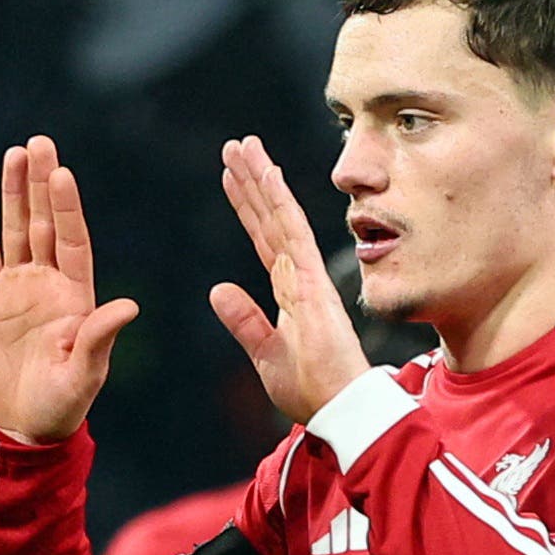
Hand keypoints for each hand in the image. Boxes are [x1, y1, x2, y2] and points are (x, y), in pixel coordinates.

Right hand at [0, 137, 140, 440]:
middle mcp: (46, 281)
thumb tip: (128, 307)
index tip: (63, 174)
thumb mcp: (85, 373)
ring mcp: (15, 286)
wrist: (23, 422)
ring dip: (14, 193)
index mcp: (76, 294)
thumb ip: (99, 338)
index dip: (66, 208)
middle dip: (41, 183)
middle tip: (39, 143)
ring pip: (14, 229)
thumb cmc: (62, 403)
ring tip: (14, 153)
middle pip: (43, 223)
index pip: (71, 240)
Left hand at [209, 134, 370, 426]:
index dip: (247, 207)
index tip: (231, 178)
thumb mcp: (265, 354)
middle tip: (236, 146)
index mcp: (288, 291)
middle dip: (252, 181)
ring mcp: (307, 276)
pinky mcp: (313, 282)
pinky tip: (268, 174)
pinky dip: (279, 202)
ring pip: (280, 216)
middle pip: (269, 219)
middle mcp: (299, 275)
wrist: (338, 409)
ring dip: (261, 179)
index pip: (263, 239)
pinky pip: (293, 233)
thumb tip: (216, 290)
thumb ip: (244, 321)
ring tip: (244, 147)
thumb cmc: (311, 390)